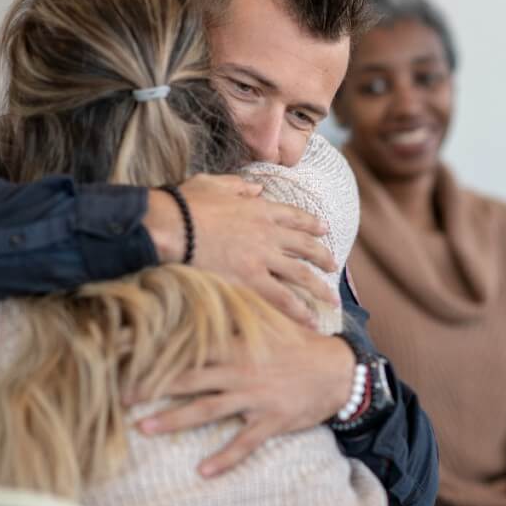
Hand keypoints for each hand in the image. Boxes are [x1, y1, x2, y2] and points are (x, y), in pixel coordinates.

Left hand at [136, 328, 354, 476]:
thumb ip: (239, 313)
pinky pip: (245, 442)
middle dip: (152, 385)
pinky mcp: (271, 420)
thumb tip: (210, 291)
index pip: (188, 342)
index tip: (123, 346)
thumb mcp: (270, 323)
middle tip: (119, 393)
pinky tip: (204, 471)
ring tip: (144, 428)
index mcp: (237, 345)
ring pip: (208, 409)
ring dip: (174, 420)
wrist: (338, 370)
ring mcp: (255, 397)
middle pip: (189, 377)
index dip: (157, 344)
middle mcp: (240, 370)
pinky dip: (225, 457)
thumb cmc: (300, 345)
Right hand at [143, 174, 337, 325]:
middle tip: (333, 266)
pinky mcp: (251, 280)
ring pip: (302, 275)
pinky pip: (283, 299)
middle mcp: (268, 233)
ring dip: (320, 288)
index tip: (324, 229)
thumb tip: (257, 187)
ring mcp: (262, 258)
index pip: (294, 217)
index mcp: (260, 209)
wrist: (172, 226)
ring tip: (333, 300)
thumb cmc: (185, 204)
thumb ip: (239, 186)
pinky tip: (312, 321)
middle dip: (323, 257)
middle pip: (305, 246)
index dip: (311, 224)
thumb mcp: (214, 184)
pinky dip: (300, 311)